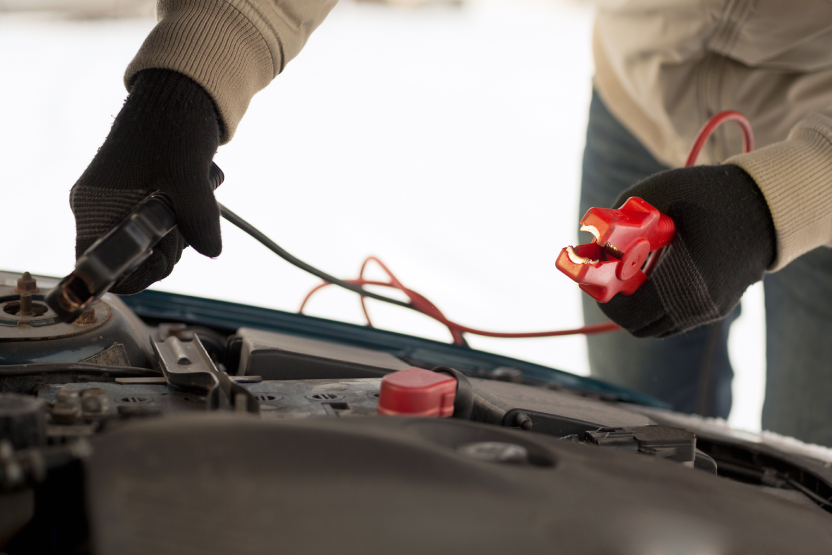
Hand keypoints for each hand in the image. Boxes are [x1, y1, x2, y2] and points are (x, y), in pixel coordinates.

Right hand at [70, 69, 221, 294]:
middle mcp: (100, 210)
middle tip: (185, 220)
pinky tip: (194, 193)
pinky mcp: (140, 202)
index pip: (97, 266)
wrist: (181, 97)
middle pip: (132, 262)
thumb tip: (210, 250)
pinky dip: (184, 220)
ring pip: (153, 248)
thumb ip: (199, 217)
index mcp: (95, 206)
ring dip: (182, 232)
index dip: (133, 272)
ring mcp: (119, 207)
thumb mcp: (190, 175)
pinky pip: (163, 231)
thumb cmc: (174, 128)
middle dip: (168, 249)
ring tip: (193, 197)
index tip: (162, 252)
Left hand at [598, 164, 775, 337]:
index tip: (595, 280)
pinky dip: (659, 303)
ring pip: (660, 326)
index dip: (605, 300)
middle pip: (641, 326)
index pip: (630, 314)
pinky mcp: (719, 307)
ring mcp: (711, 310)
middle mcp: (699, 305)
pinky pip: (678, 318)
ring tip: (633, 273)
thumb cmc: (708, 195)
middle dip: (619, 304)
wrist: (765, 203)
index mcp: (683, 281)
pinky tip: (656, 273)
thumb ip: (617, 220)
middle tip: (609, 278)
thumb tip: (592, 244)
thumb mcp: (655, 195)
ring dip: (639, 306)